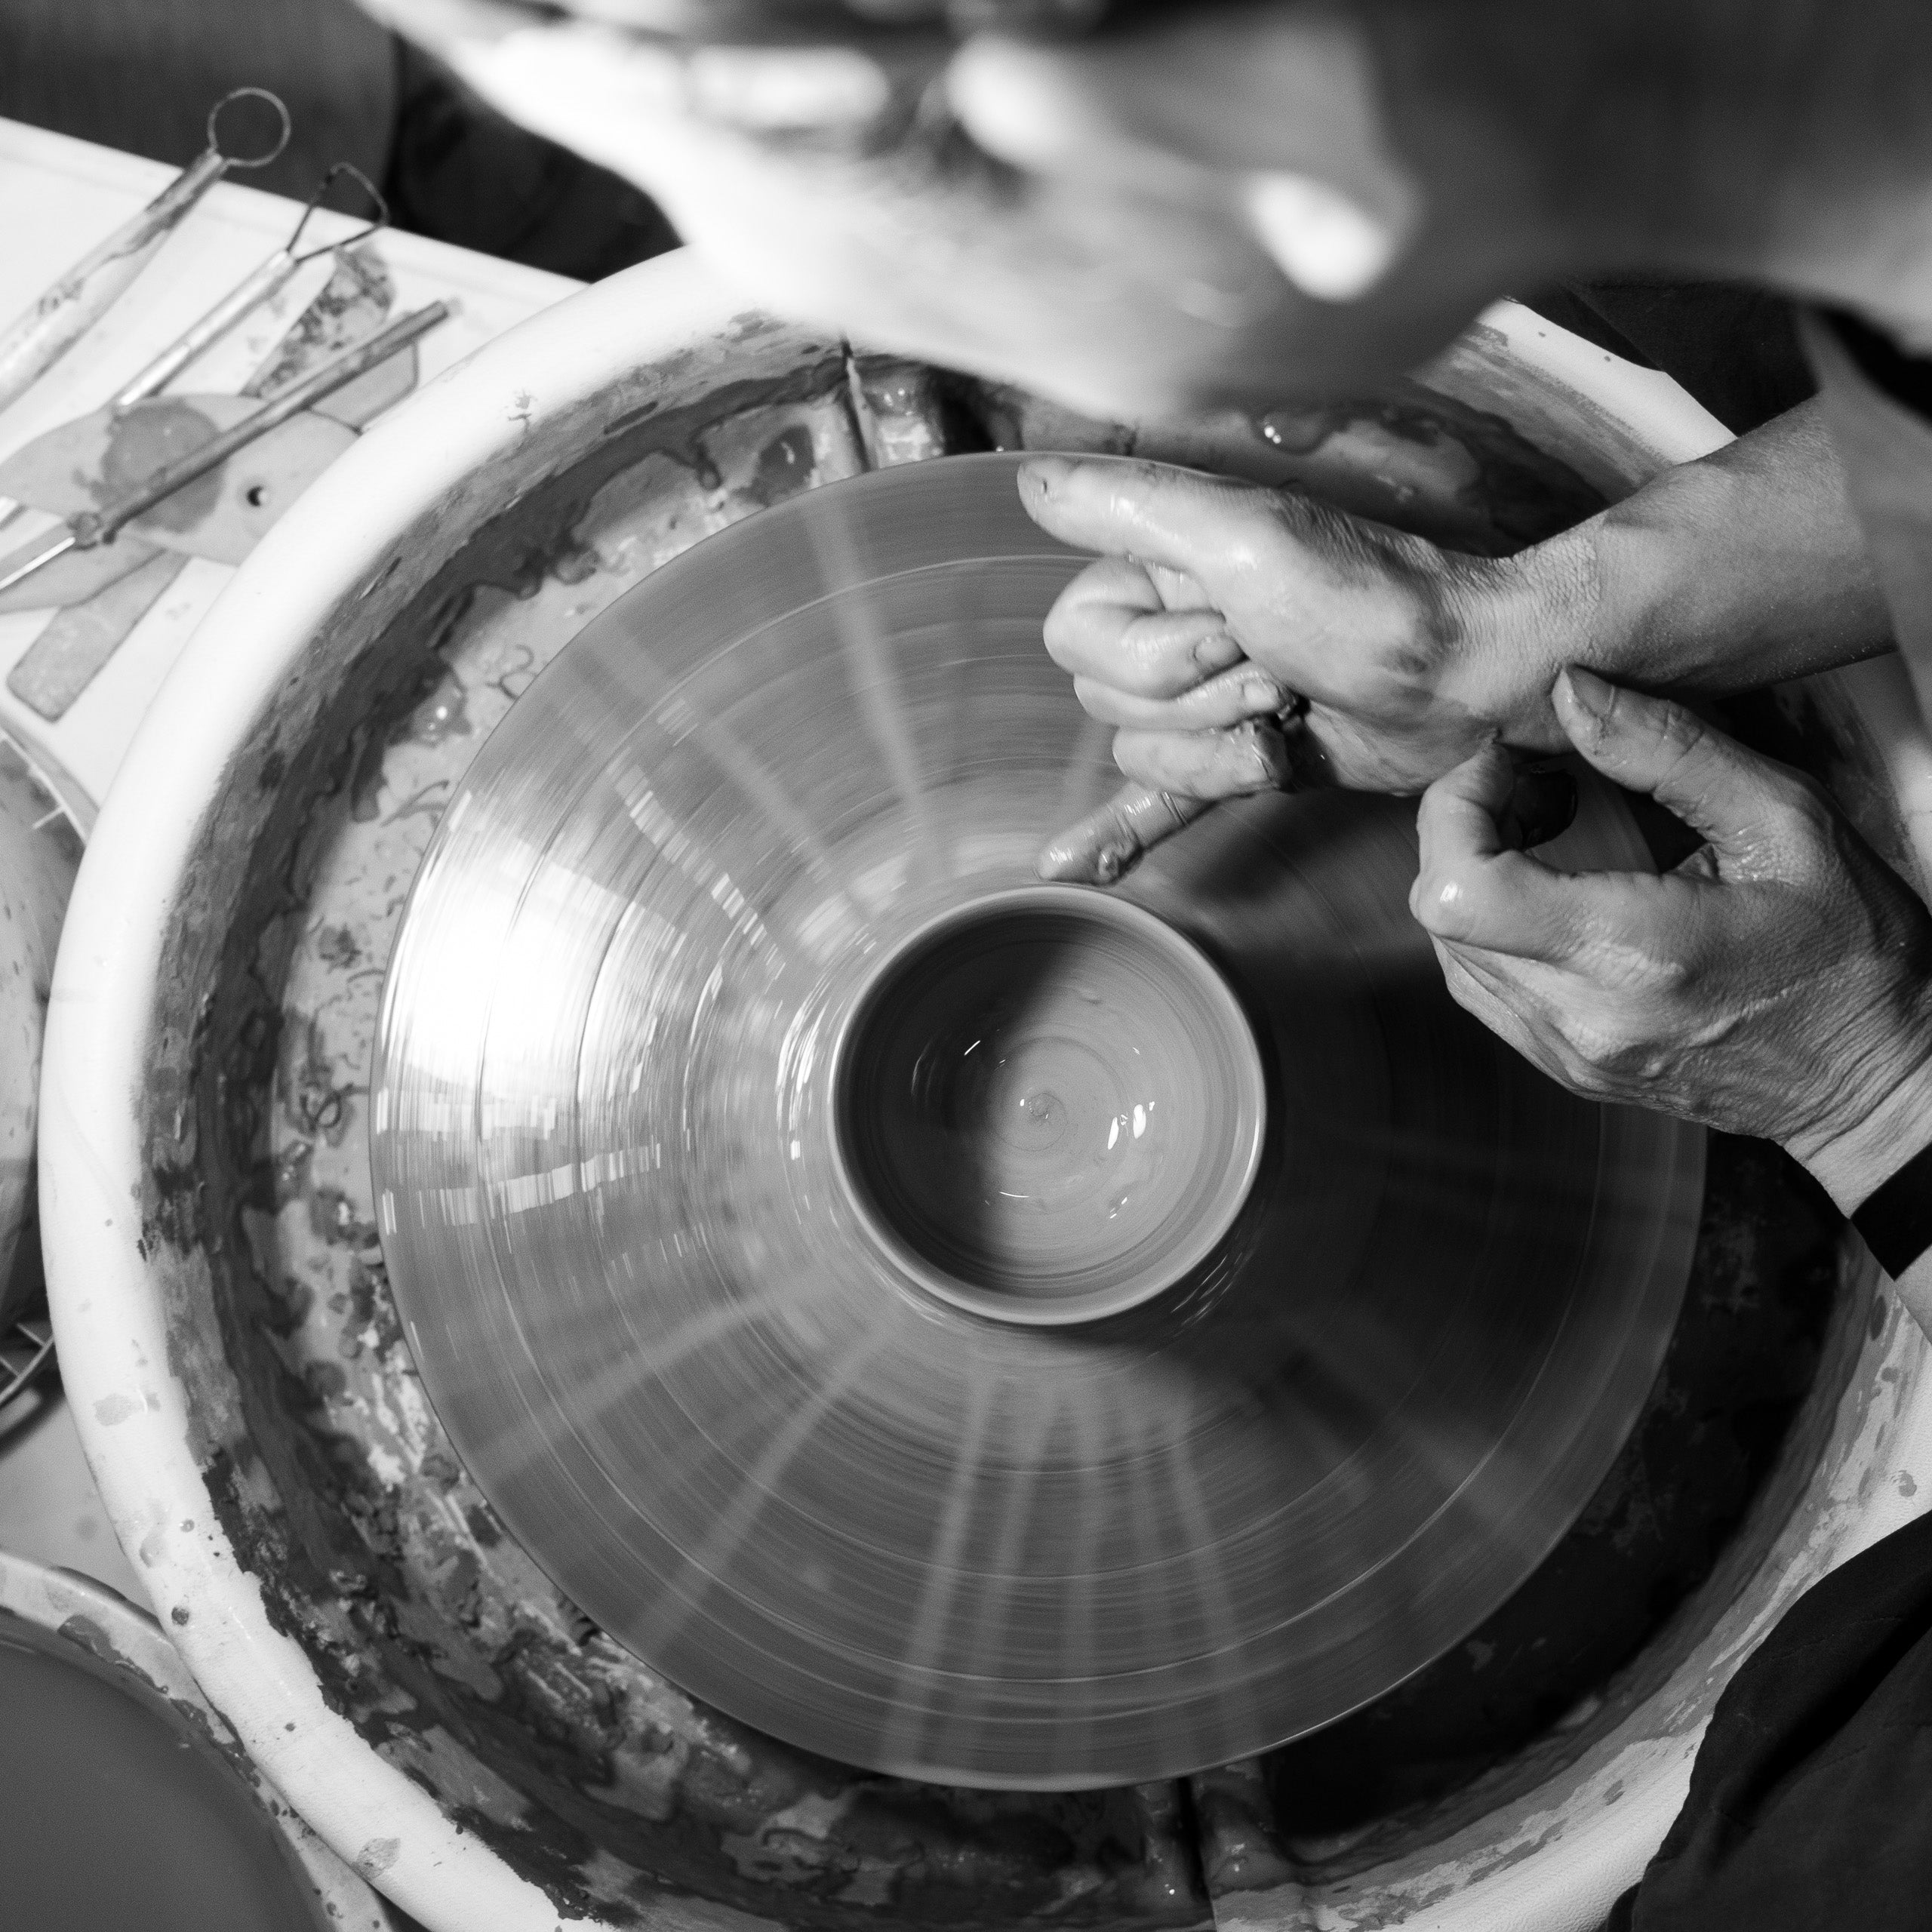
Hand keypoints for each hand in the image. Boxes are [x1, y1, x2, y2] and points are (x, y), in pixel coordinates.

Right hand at [1022, 454, 1535, 880]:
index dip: (1148, 651)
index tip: (1232, 628)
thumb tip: (1032, 483)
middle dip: (1195, 700)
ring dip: (1218, 750)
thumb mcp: (1245, 534)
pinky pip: (1152, 804)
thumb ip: (1132, 504)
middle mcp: (1175, 626)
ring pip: (1138, 753)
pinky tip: (1068, 864)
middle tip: (1277, 673)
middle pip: (1103, 698)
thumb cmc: (1369, 602)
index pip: (1074, 632)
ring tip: (1290, 716)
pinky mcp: (1237, 760)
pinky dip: (1112, 834)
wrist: (1469, 680)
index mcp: (1164, 564)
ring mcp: (1205, 699)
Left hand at [1411, 667, 1931, 1209]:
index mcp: (1635, 953)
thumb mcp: (1788, 822)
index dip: (1455, 810)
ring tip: (1550, 826)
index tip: (1508, 763)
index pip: (1459, 891)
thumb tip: (1571, 693)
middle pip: (1440, 914)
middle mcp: (1582, 1015)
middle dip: (1462, 828)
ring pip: (1449, 950)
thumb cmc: (1849, 950)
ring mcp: (1565, 1053)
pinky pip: (1481, 986)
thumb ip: (1672, 751)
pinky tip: (1554, 884)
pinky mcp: (1562, 1067)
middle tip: (1534, 783)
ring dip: (1474, 873)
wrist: (1874, 1080)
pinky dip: (1494, 923)